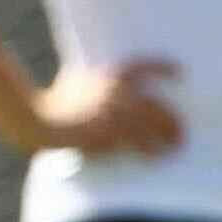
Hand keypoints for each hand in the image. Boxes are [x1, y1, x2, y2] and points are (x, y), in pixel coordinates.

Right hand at [29, 60, 183, 158]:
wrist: (39, 120)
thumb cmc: (52, 101)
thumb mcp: (73, 80)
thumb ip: (90, 79)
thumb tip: (96, 81)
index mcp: (110, 74)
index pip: (144, 66)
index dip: (163, 68)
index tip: (181, 72)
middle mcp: (118, 91)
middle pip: (156, 104)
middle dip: (172, 120)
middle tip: (182, 131)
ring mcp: (116, 111)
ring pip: (153, 124)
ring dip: (168, 135)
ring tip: (176, 145)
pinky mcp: (112, 132)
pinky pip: (139, 142)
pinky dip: (150, 149)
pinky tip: (156, 155)